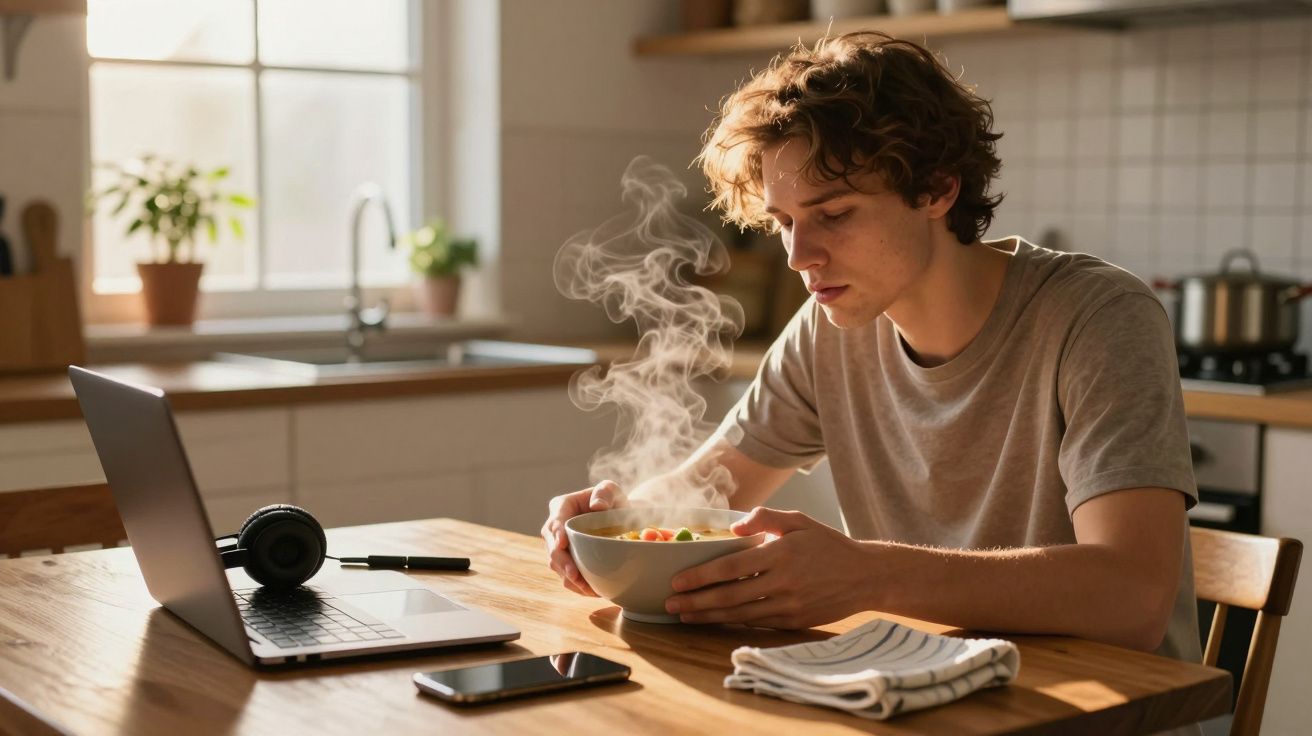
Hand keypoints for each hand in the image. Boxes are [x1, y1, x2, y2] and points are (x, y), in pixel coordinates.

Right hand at [541, 480, 623, 596]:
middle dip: (562, 563)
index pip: (555, 520)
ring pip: (557, 566)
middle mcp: (554, 528)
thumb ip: (605, 492)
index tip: (562, 544)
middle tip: (575, 575)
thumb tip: (597, 506)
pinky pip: (566, 578)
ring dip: (570, 579)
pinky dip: (578, 587)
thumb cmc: (613, 502)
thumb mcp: (612, 491)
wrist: (618, 520)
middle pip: (552, 548)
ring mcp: (558, 548)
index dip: (557, 533)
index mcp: (561, 507)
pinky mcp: (565, 563)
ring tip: (588, 589)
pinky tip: (592, 591)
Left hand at [664, 508, 868, 628]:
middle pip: (729, 596)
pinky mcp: (794, 621)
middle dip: (696, 601)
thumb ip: (764, 518)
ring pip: (739, 615)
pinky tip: (715, 620)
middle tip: (671, 602)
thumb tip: (733, 528)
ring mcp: (789, 606)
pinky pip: (757, 624)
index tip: (677, 581)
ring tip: (685, 615)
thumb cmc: (828, 544)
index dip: (701, 576)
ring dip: (708, 616)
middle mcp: (783, 582)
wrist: (865, 576)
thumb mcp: (799, 520)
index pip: (731, 567)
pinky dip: (732, 623)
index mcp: (781, 553)